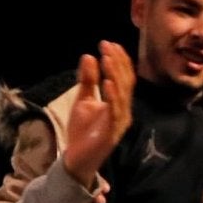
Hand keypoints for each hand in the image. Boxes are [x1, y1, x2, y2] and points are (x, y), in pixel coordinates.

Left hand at [62, 42, 134, 190]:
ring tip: (106, 58)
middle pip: (125, 83)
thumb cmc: (82, 132)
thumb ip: (87, 80)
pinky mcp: (112, 132)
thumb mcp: (83, 100)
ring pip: (122, 95)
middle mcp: (124, 111)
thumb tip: (88, 56)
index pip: (123, 78)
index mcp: (118, 103)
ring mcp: (119, 122)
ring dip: (115, 75)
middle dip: (117, 63)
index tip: (108, 44)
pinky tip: (107, 83)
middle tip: (106, 46)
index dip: (118, 60)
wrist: (77, 158)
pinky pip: (115, 112)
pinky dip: (113, 96)